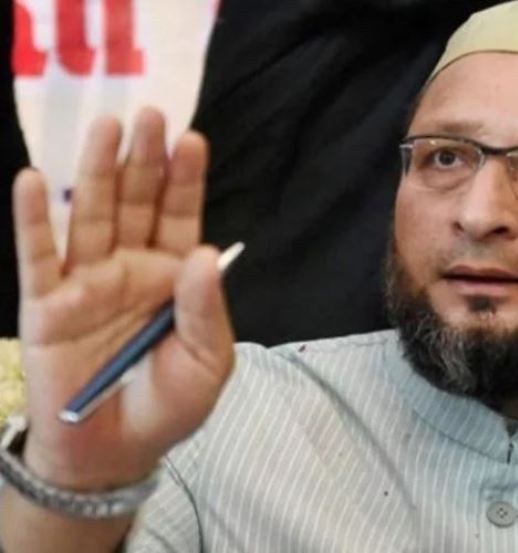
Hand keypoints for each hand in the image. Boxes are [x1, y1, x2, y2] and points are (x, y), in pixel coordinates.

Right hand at [13, 108, 234, 489]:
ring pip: (92, 216)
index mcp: (173, 276)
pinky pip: (38, 255)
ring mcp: (87, 280)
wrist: (112, 451)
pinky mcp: (46, 302)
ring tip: (105, 127)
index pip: (181, 217)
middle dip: (144, 161)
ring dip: (96, 172)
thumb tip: (208, 253)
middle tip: (151, 115)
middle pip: (137, 203)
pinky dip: (34, 220)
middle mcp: (131, 267)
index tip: (193, 140)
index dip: (186, 180)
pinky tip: (35, 180)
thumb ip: (206, 309)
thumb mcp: (207, 361)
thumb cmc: (169, 404)